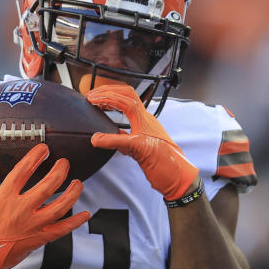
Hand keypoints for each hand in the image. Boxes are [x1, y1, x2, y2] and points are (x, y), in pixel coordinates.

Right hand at [0, 144, 89, 268]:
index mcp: (4, 197)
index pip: (23, 171)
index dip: (35, 158)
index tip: (44, 149)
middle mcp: (21, 210)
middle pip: (47, 186)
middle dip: (59, 172)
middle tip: (65, 163)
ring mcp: (32, 225)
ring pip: (59, 207)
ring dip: (72, 193)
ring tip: (78, 183)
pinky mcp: (39, 238)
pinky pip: (62, 229)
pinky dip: (75, 222)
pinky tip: (85, 214)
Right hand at [85, 84, 199, 200]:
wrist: (177, 177)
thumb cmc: (165, 163)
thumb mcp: (137, 150)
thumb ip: (115, 142)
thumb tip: (95, 138)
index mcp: (144, 118)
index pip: (123, 99)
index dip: (106, 96)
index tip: (91, 98)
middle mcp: (145, 120)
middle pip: (127, 95)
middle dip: (109, 92)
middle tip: (93, 95)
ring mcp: (145, 128)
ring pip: (128, 105)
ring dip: (113, 101)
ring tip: (99, 103)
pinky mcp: (143, 137)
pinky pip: (129, 120)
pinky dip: (117, 116)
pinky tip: (110, 123)